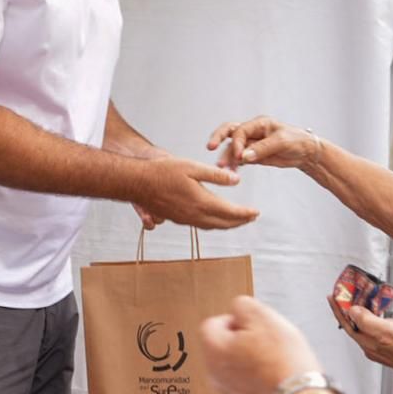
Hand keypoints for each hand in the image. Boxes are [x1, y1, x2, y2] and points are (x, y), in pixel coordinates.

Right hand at [134, 157, 259, 229]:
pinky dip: (212, 224)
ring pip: (212, 226)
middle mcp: (194, 215)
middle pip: (223, 223)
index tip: (256, 212)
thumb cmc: (161, 172)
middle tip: (251, 218)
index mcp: (201, 201)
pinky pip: (200, 225)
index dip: (245, 213)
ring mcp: (184, 219)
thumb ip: (216, 175)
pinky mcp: (176, 219)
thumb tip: (236, 180)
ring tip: (236, 220)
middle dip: (239, 221)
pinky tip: (212, 219)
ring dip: (226, 224)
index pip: (231, 212)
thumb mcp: (192, 167)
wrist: (136, 183)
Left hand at [200, 296, 322, 393]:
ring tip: (278, 364)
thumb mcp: (263, 317)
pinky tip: (279, 382)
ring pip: (236, 371)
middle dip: (245, 342)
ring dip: (252, 364)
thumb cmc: (283, 361)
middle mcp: (214, 375)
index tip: (255, 325)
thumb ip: (244, 307)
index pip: (213, 324)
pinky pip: (249, 391)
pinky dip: (260, 384)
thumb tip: (238, 310)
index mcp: (213, 350)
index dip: (235, 320)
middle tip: (270, 344)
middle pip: (224, 349)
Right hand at [206, 116, 321, 170]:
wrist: (306, 153)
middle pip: (229, 131)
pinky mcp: (252, 154)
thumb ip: (262, 149)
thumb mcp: (281, 142)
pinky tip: (231, 171)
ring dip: (227, 157)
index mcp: (259, 123)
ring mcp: (251, 143)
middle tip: (210, 147)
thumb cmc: (297, 141)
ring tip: (223, 168)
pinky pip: (238, 158)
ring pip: (232, 147)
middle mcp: (252, 131)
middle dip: (219, 138)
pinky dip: (233, 164)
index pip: (240, 131)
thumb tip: (243, 157)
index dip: (237, 143)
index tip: (238, 156)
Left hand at [327, 298, 392, 385]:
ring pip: (366, 326)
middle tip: (345, 295)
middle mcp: (371, 346)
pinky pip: (377, 328)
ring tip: (360, 300)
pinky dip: (374, 318)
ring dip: (362, 312)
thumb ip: (367, 320)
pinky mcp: (391, 345)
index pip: (346, 323)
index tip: (332, 297)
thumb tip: (352, 311)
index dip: (338, 309)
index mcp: (367, 342)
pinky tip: (378, 315)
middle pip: (354, 324)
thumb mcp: (387, 330)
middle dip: (348, 309)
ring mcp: (381, 346)